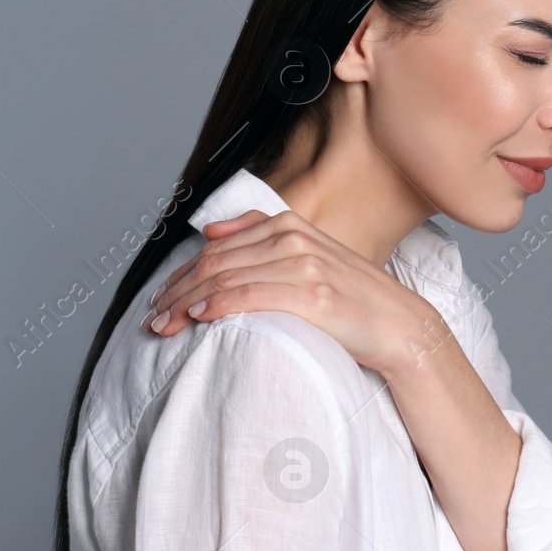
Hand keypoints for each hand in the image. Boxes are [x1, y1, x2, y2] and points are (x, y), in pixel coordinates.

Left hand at [140, 209, 452, 377]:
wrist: (399, 325)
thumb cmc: (351, 299)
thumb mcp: (310, 257)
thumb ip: (262, 239)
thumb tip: (210, 233)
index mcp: (289, 225)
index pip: (217, 248)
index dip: (182, 273)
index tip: (160, 298)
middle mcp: (293, 238)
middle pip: (215, 263)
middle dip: (176, 291)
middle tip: (152, 317)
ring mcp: (302, 264)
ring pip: (224, 279)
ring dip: (185, 303)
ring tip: (162, 325)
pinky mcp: (310, 293)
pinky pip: (248, 295)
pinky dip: (216, 306)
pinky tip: (196, 319)